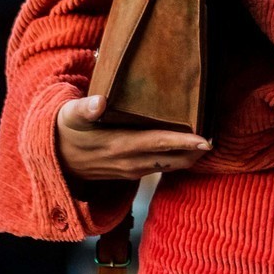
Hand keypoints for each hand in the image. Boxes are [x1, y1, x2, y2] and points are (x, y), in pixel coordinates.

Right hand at [55, 95, 211, 184]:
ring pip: (170, 165)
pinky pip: (162, 166)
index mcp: (120, 145)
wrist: (56, 161)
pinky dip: (177, 159)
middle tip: (217, 138)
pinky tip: (187, 150)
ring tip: (207, 142)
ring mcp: (132, 170)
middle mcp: (131, 162)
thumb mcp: (70, 116)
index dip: (185, 143)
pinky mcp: (132, 172)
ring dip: (189, 156)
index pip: (160, 144)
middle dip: (196, 152)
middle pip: (173, 159)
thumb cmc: (64, 131)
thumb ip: (86, 108)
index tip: (207, 140)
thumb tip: (101, 100)